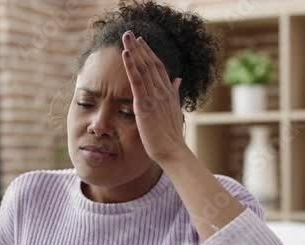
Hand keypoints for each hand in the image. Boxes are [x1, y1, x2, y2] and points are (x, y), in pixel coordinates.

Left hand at [120, 30, 186, 162]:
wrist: (173, 151)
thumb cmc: (171, 136)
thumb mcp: (174, 110)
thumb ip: (175, 93)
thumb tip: (178, 79)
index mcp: (169, 92)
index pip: (158, 68)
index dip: (149, 53)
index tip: (140, 42)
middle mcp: (163, 91)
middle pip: (150, 63)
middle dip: (139, 47)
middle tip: (130, 33)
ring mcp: (154, 97)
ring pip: (143, 68)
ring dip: (134, 51)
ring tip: (126, 36)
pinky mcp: (145, 105)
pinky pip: (137, 81)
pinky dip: (131, 66)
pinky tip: (126, 54)